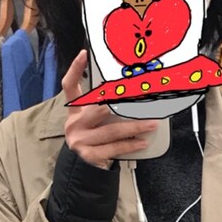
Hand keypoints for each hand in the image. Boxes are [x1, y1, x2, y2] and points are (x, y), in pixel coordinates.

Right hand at [62, 49, 159, 169]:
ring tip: (152, 124)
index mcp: (74, 111)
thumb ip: (103, 106)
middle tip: (139, 99)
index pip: (69, 86)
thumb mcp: (94, 120)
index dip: (75, 69)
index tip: (84, 54)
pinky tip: (143, 141)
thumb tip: (131, 92)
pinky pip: (114, 148)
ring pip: (111, 131)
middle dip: (120, 105)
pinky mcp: (89, 155)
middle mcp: (74, 124)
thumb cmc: (93, 138)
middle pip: (97, 109)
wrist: (82, 167)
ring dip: (135, 127)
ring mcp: (80, 140)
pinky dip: (131, 145)